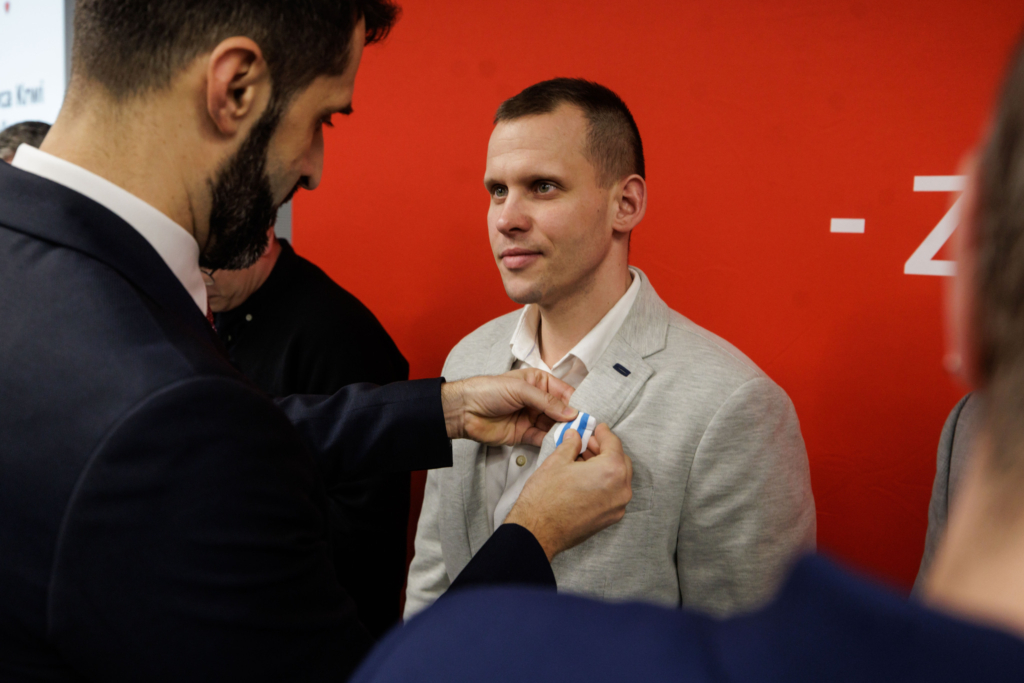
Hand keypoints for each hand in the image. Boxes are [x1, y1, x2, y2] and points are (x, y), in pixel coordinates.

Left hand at [441, 369, 577, 446]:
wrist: (464, 410)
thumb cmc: (488, 390)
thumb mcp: (520, 390)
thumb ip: (547, 402)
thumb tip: (571, 412)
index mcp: (539, 382)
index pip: (564, 393)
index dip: (576, 403)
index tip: (588, 414)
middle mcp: (538, 400)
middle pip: (562, 411)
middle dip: (572, 420)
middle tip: (585, 430)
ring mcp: (532, 417)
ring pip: (554, 426)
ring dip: (563, 432)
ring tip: (576, 439)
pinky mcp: (524, 434)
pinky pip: (542, 438)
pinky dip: (551, 442)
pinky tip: (560, 445)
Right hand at [504, 424, 632, 560]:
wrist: (538, 531)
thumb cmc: (546, 498)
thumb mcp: (557, 461)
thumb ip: (571, 445)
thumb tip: (575, 437)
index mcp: (611, 470)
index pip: (613, 443)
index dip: (603, 433)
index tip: (597, 428)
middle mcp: (621, 489)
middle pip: (620, 460)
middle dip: (605, 449)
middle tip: (587, 443)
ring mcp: (617, 507)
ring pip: (618, 478)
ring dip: (605, 466)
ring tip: (583, 460)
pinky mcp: (610, 518)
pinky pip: (613, 493)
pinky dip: (604, 482)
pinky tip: (586, 478)